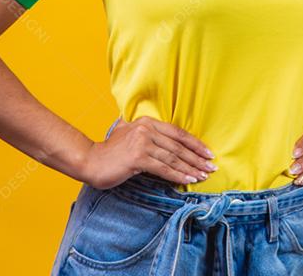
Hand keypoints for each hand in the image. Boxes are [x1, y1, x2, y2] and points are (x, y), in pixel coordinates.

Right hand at [80, 116, 216, 189]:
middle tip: (211, 167)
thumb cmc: (110, 152)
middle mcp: (146, 129)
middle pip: (178, 146)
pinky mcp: (138, 158)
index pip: (177, 133)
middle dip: (197, 158)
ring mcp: (142, 143)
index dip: (195, 144)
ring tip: (203, 175)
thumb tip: (163, 139)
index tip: (207, 153)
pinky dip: (178, 175)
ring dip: (191, 168)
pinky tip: (189, 180)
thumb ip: (144, 132)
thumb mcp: (128, 133)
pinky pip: (164, 168)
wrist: (90, 160)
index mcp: (147, 122)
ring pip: (173, 158)